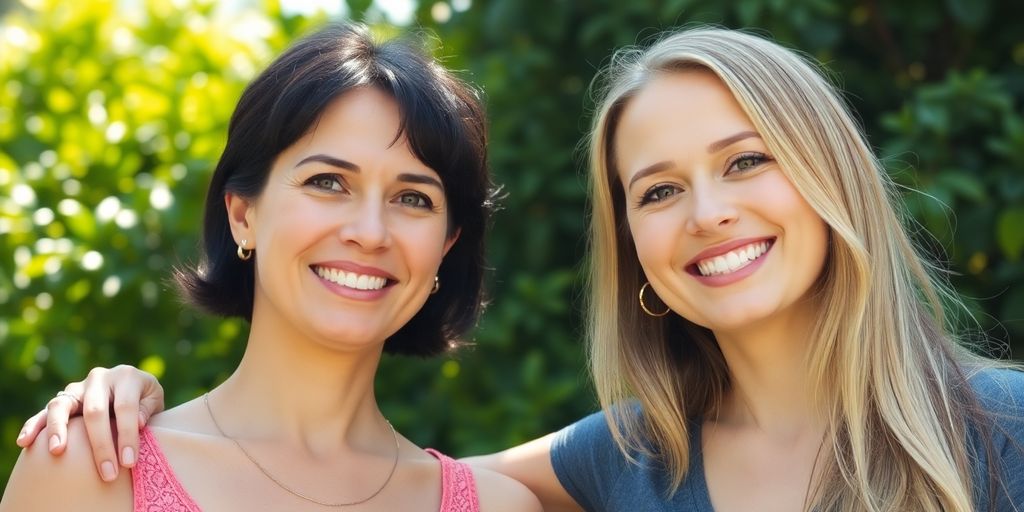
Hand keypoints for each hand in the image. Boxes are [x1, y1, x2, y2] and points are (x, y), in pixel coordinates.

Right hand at [15, 365, 164, 480]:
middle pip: (95, 411)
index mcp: (127, 377)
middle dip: (101, 443)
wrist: (132, 386)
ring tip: (57, 451)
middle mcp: (99, 378)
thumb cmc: (145, 397)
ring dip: (58, 429)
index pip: (125, 407)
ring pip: (62, 406)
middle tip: (107, 472)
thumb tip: (139, 423)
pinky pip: (45, 412)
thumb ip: (148, 408)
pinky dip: (33, 425)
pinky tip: (25, 442)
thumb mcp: (155, 398)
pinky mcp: (63, 399)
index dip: (128, 434)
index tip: (129, 462)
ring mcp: (78, 388)